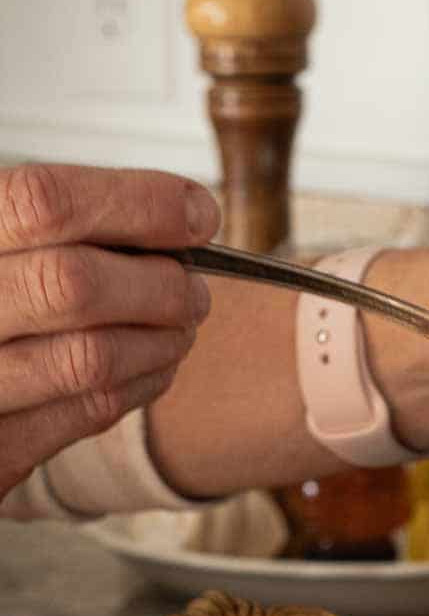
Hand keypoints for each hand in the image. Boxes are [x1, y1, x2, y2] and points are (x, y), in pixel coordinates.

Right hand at [0, 162, 219, 499]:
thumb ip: (64, 223)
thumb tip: (185, 215)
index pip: (44, 203)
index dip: (137, 204)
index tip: (197, 213)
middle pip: (74, 284)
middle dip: (159, 284)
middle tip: (193, 287)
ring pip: (91, 359)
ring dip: (161, 340)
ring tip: (180, 325)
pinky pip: (88, 412)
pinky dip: (144, 384)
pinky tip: (155, 365)